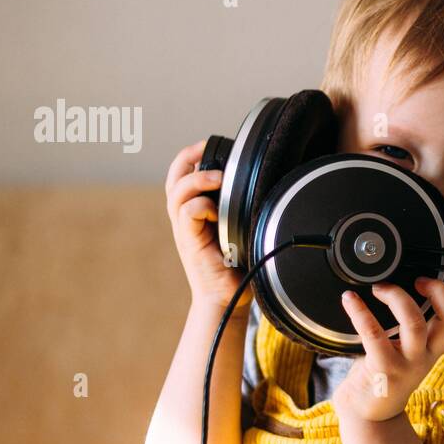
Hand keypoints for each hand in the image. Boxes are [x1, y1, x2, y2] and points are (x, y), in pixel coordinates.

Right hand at [165, 139, 252, 311]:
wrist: (228, 299)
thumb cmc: (238, 267)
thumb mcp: (243, 229)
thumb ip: (245, 208)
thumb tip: (269, 184)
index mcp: (196, 211)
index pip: (183, 174)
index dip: (193, 155)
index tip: (210, 144)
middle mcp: (185, 218)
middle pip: (173, 177)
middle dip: (188, 157)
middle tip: (207, 148)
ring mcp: (185, 230)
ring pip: (177, 191)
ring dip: (197, 179)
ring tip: (218, 177)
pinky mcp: (189, 242)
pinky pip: (186, 212)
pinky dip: (200, 205)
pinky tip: (216, 211)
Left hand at [332, 277, 443, 422]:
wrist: (367, 415)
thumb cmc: (384, 378)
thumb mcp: (409, 355)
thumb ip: (415, 332)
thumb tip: (409, 293)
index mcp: (433, 350)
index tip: (442, 288)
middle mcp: (425, 356)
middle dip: (439, 290)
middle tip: (419, 281)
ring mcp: (406, 364)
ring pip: (414, 323)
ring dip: (397, 297)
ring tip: (381, 288)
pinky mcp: (382, 370)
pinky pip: (373, 335)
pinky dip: (360, 312)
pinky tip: (350, 300)